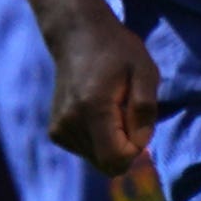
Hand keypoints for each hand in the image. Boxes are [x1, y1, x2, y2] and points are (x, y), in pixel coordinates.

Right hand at [44, 4, 162, 172]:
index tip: (138, 121)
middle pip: (107, 164)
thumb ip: (145, 109)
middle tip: (126, 111)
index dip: (135, 148)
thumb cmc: (118, 51)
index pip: (115, 160)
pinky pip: (87, 152)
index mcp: (92, 109)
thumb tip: (139, 145)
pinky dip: (99, 140)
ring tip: (112, 108)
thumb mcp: (145, 72)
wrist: (77, 36)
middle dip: (125, 146)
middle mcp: (69, 123)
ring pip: (98, 160)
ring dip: (113, 142)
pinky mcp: (55, 132)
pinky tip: (99, 112)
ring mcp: (58, 130)